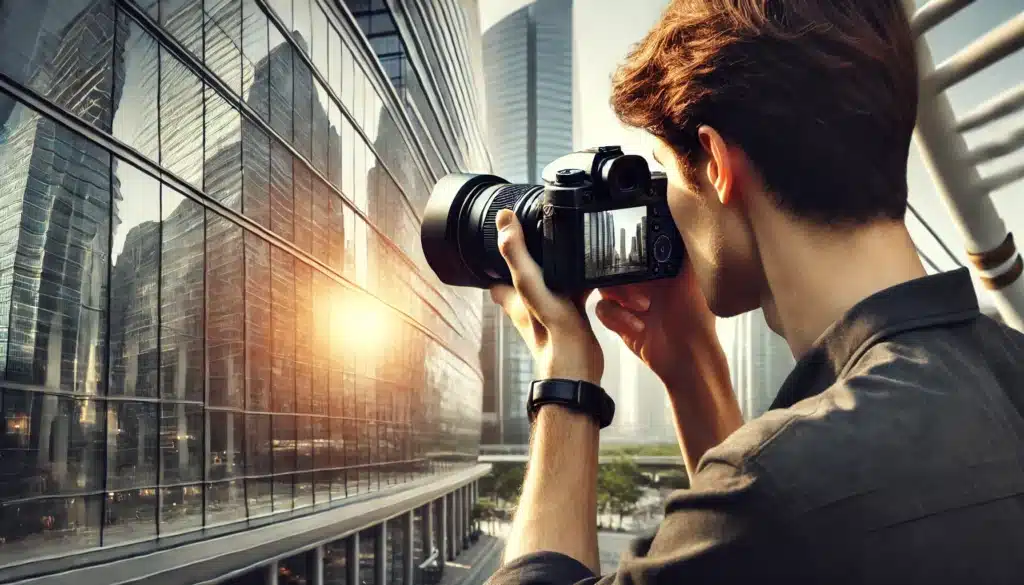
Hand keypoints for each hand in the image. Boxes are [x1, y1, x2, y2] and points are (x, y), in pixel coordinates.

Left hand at [489, 210, 603, 384]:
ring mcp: (551, 310)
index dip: (501, 255)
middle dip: (534, 258)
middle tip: (545, 236)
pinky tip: (595, 272)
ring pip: (553, 282)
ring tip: (572, 247)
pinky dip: (583, 282)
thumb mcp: (530, 285)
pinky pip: (576, 292)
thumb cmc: (550, 333)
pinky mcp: (573, 316)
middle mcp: (529, 304)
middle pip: (527, 275)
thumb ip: (516, 254)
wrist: (578, 366)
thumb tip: (504, 220)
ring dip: (561, 268)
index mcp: (513, 296)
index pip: (497, 273)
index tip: (509, 234)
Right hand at [594, 259, 718, 387]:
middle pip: (613, 266)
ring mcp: (627, 302)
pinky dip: (617, 317)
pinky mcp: (619, 322)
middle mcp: (640, 283)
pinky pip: (602, 310)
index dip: (627, 247)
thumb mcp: (694, 277)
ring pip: (605, 288)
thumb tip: (684, 218)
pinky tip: (637, 324)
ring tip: (643, 306)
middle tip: (637, 283)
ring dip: (621, 295)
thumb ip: (685, 249)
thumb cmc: (698, 319)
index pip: (632, 249)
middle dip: (621, 275)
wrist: (688, 356)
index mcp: (656, 269)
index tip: (629, 249)